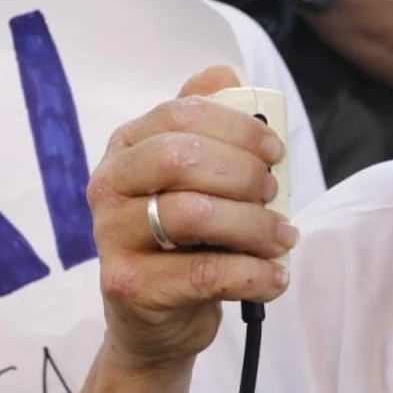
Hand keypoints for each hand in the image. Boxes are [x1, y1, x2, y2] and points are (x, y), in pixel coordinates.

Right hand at [87, 66, 294, 372]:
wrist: (158, 318)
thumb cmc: (187, 238)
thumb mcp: (199, 178)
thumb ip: (210, 124)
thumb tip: (223, 74)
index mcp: (128, 146)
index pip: (182, 114)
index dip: (238, 128)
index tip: (275, 152)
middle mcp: (110, 185)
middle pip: (181, 158)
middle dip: (244, 174)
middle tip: (275, 193)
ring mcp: (112, 236)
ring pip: (193, 214)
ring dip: (255, 225)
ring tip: (283, 238)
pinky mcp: (129, 286)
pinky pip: (204, 273)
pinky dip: (253, 273)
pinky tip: (275, 276)